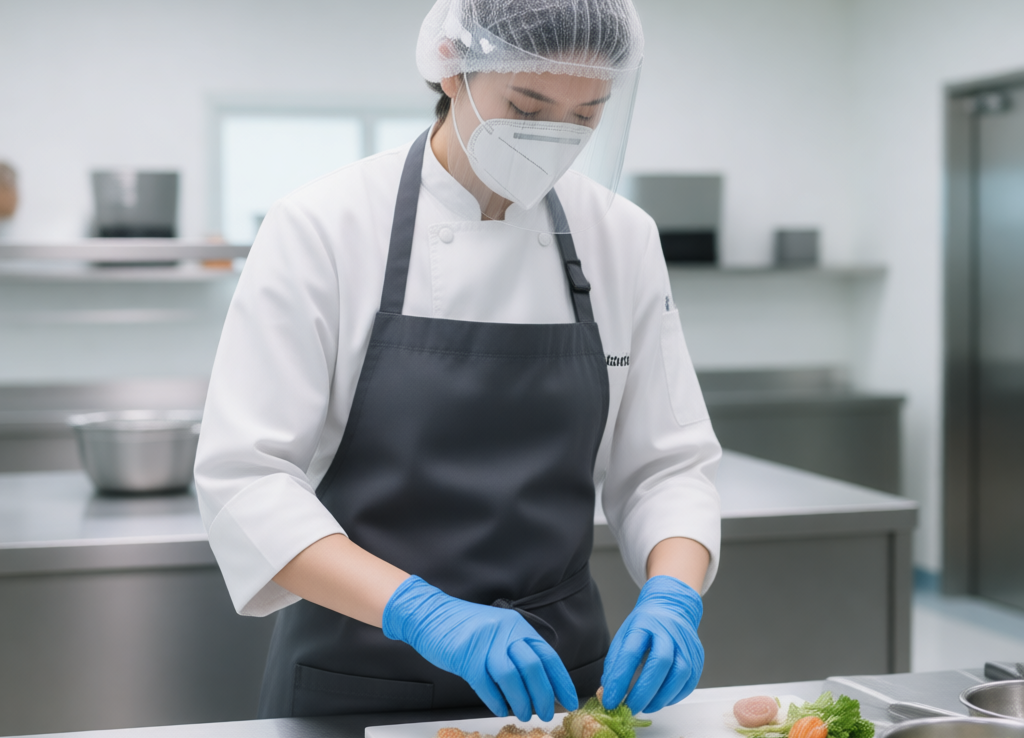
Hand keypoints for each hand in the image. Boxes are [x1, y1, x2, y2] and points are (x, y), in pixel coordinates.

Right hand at [382, 576, 578, 720]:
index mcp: (516, 626)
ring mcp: (485, 644)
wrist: (430, 614)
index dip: (561, 681)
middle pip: (533, 668)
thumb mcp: (498, 630)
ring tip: (523, 714)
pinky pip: (487, 685)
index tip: (570, 701)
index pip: (547, 656)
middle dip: (544, 696)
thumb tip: (541, 683)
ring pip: (512, 679)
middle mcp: (504, 633)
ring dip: (521, 702)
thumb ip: (518, 649)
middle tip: (546, 713)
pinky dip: (496, 701)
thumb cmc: (465, 627)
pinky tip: (499, 708)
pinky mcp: (466, 657)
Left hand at [600, 575, 703, 713]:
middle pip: (660, 663)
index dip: (620, 679)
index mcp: (644, 624)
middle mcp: (668, 632)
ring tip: (644, 706)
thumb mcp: (625, 635)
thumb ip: (615, 662)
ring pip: (679, 675)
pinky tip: (660, 700)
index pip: (631, 652)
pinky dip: (673, 697)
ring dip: (660, 698)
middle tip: (629, 708)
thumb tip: (608, 691)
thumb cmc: (646, 625)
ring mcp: (686, 645)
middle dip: (643, 692)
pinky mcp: (697, 658)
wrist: (673, 608)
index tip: (610, 699)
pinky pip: (689, 683)